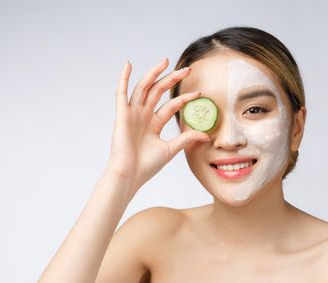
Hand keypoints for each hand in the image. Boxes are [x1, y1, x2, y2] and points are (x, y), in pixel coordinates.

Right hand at [104, 57, 209, 189]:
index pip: (170, 106)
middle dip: (172, 79)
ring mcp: (132, 114)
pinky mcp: (122, 114)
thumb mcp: (171, 149)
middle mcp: (143, 116)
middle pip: (158, 92)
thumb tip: (206, 135)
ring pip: (144, 88)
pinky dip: (123, 78)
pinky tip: (128, 64)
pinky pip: (121, 92)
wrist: (130, 174)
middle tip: (187, 69)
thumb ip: (187, 139)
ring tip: (165, 61)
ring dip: (153, 74)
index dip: (184, 98)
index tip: (198, 93)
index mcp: (153, 124)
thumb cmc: (147, 166)